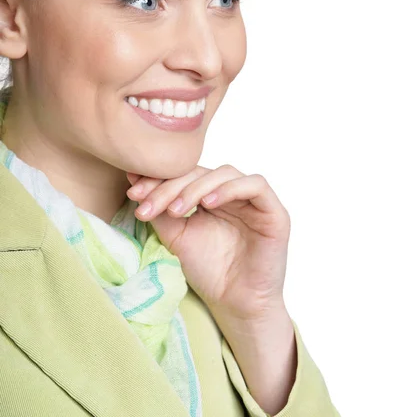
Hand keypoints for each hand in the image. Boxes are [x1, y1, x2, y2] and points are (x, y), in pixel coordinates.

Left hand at [126, 164, 290, 321]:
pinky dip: (230, 189)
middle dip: (172, 185)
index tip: (133, 193)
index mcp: (211, 195)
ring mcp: (254, 200)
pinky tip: (207, 204)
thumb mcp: (176, 236)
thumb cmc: (209, 271)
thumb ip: (160, 209)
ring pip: (225, 173)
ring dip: (196, 187)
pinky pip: (256, 185)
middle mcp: (233, 192)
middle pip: (201, 171)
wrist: (235, 304)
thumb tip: (134, 179)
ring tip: (176, 209)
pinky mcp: (274, 211)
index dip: (159, 180)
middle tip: (149, 203)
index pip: (185, 174)